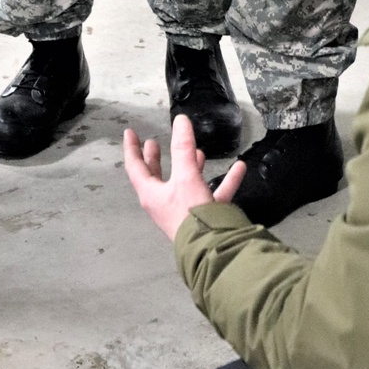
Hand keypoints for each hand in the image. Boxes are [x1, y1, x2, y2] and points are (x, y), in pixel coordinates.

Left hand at [123, 114, 245, 240]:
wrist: (212, 247)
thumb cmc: (190, 213)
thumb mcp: (186, 176)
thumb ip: (183, 148)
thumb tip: (180, 121)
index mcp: (152, 193)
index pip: (136, 167)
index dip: (132, 148)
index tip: (130, 133)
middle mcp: (164, 202)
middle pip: (157, 176)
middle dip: (156, 158)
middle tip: (154, 143)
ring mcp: (184, 210)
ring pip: (185, 183)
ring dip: (190, 167)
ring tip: (198, 151)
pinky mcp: (204, 216)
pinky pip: (213, 193)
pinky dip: (225, 180)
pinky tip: (239, 168)